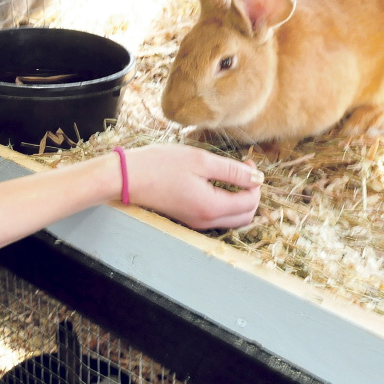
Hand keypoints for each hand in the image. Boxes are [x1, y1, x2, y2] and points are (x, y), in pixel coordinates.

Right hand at [123, 144, 262, 229]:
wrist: (126, 178)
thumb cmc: (160, 165)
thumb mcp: (200, 161)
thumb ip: (233, 171)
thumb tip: (257, 178)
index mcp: (212, 207)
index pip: (251, 202)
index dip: (255, 182)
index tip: (247, 162)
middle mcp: (205, 220)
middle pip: (245, 216)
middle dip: (252, 194)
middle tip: (244, 170)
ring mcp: (195, 222)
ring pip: (232, 220)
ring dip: (239, 200)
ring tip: (231, 176)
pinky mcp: (187, 218)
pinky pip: (217, 218)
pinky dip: (225, 205)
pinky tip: (216, 185)